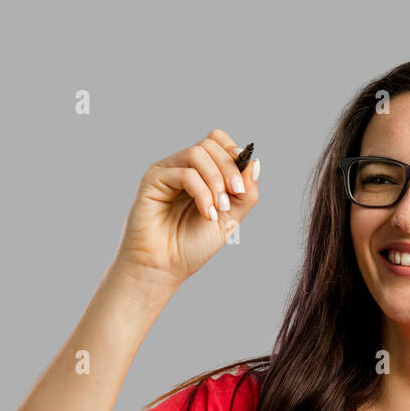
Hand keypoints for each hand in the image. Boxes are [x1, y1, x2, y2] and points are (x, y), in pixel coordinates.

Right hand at [111, 128, 259, 294]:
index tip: (242, 183)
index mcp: (201, 173)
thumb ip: (245, 193)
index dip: (234, 154)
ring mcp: (168, 171)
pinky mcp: (154, 180)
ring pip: (197, 153)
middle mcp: (183, 167)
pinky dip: (202, 193)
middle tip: (235, 194)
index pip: (218, 141)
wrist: (164, 268)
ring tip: (219, 209)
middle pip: (210, 144)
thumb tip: (255, 162)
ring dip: (216, 181)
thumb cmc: (191, 246)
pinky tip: (207, 214)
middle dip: (229, 169)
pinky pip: (184, 173)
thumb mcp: (229, 219)